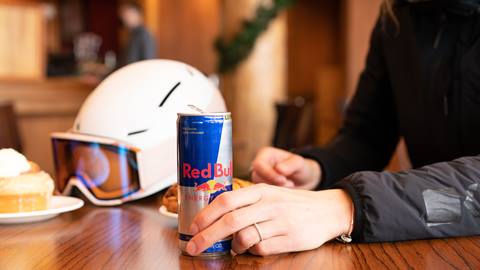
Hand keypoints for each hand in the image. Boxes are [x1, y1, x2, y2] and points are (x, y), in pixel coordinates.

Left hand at [186, 184, 352, 255]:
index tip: (192, 227)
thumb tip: (214, 217)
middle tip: (194, 247)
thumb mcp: (269, 194)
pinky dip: (253, 251)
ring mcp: (280, 221)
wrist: (327, 210)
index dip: (206, 215)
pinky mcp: (290, 238)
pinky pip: (261, 249)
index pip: (226, 200)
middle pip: (230, 221)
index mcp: (261, 190)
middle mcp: (269, 204)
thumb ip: (246, 203)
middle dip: (207, 236)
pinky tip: (256, 247)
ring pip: (244, 237)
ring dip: (234, 246)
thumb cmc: (292, 204)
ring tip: (236, 247)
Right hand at [251, 147, 320, 189]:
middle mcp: (259, 165)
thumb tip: (278, 169)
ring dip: (274, 189)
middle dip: (273, 183)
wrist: (303, 180)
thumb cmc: (300, 168)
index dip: (269, 174)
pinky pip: (262, 195)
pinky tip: (284, 192)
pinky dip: (273, 195)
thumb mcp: (299, 163)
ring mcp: (259, 177)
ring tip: (289, 186)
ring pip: (259, 187)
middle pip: (257, 177)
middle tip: (290, 184)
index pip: (258, 165)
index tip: (283, 180)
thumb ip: (290, 165)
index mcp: (265, 154)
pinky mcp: (261, 188)